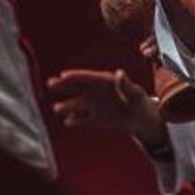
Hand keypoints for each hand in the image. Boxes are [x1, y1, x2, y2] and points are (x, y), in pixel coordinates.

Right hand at [47, 68, 165, 147]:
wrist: (144, 121)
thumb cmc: (141, 102)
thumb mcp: (136, 93)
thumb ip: (126, 84)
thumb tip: (118, 73)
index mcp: (107, 82)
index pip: (88, 77)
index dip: (75, 76)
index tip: (63, 75)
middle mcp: (98, 92)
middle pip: (79, 87)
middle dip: (64, 85)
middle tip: (50, 84)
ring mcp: (96, 106)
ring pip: (78, 104)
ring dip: (67, 106)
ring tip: (57, 108)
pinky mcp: (96, 119)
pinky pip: (83, 119)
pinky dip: (76, 120)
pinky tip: (68, 122)